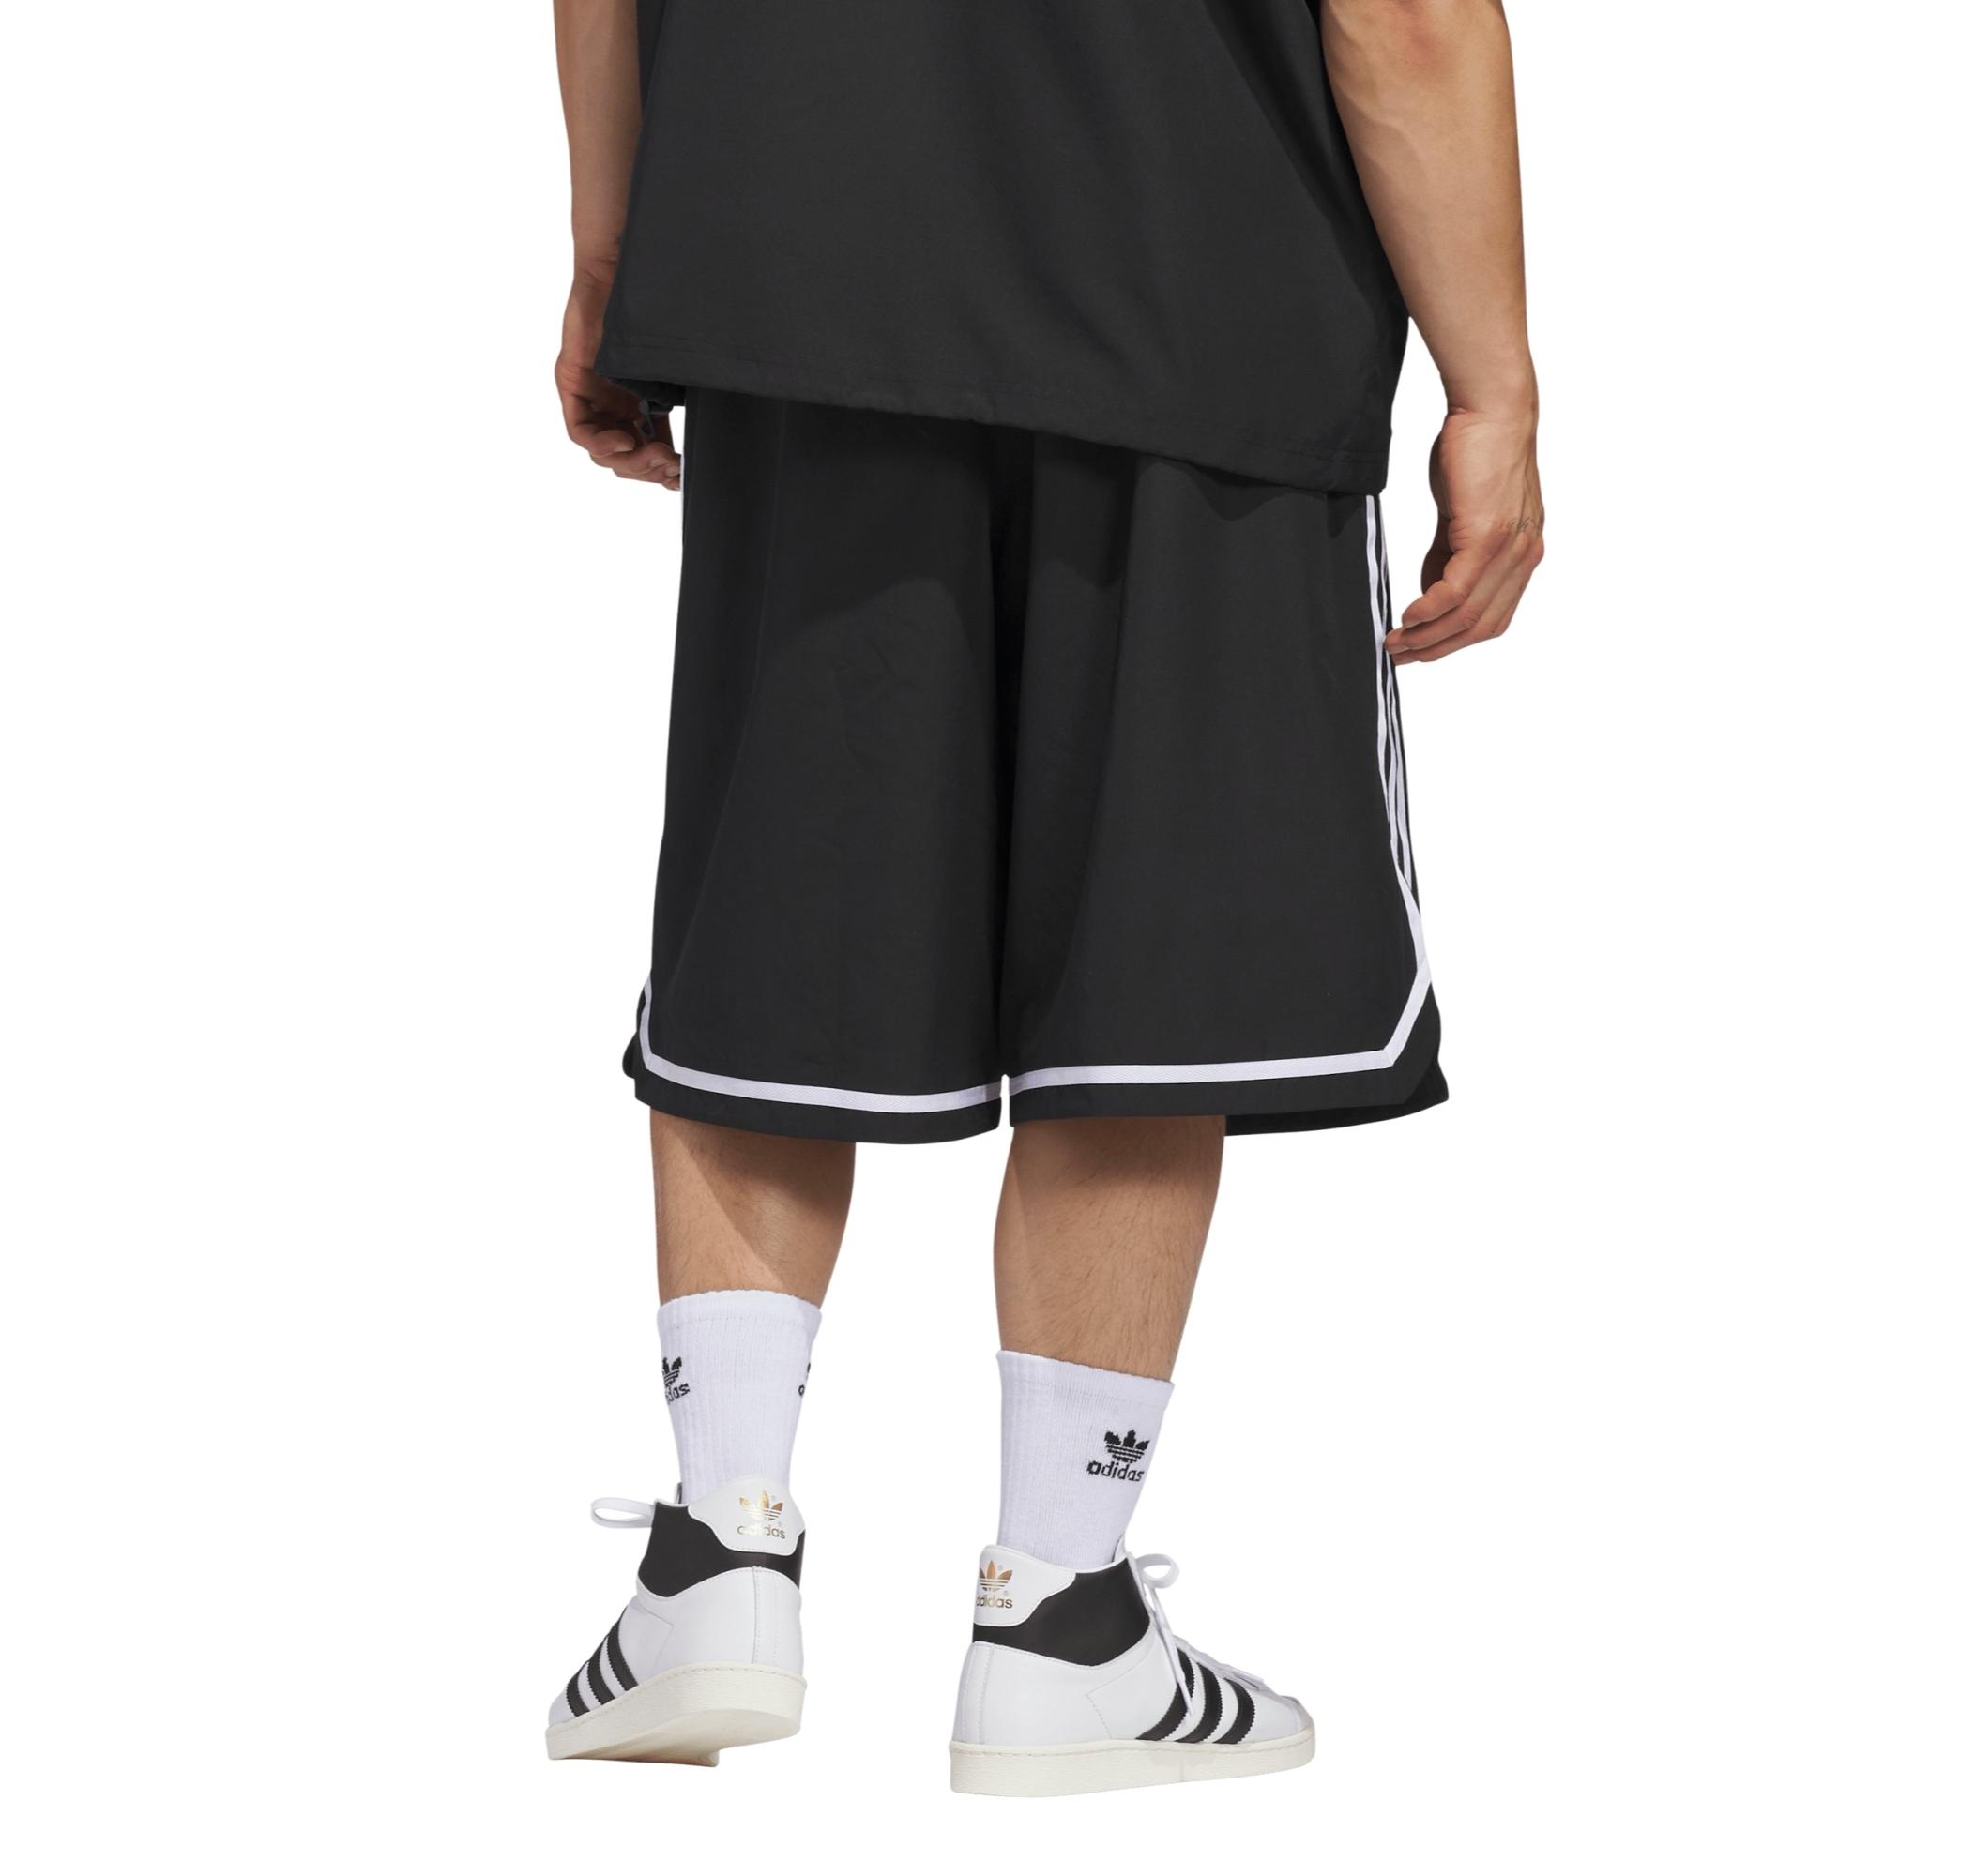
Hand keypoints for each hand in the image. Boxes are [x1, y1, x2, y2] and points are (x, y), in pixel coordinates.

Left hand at [556, 265, 679, 488]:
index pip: (646, 449)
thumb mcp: (673, 366)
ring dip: (630, 461)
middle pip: (624, 458)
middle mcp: (613, 403)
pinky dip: (602, 442)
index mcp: (639, 401)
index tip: (682, 476)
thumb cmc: (654, 307)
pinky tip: (626, 440)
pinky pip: (580, 430)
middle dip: (649, 471)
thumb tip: (712, 434)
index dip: (662, 471)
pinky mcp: (572, 382)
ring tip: (655, 456)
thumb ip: (683, 398)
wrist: (623, 266)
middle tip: (671, 470)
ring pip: (602, 451)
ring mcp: (590, 395)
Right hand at [1387, 408, 1543, 663]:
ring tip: (1396, 644)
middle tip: (1399, 656)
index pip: (1492, 618)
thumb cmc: (1475, 451)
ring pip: (1468, 614)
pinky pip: (1456, 589)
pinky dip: (1430, 610)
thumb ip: (1449, 555)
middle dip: (1437, 649)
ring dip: (1428, 636)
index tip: (1419, 649)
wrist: (1492, 408)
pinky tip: (1408, 618)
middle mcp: (1523, 556)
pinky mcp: (1488, 535)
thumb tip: (1432, 592)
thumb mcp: (1461, 514)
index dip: (1454, 642)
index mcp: (1522, 554)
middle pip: (1481, 626)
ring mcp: (1509, 548)